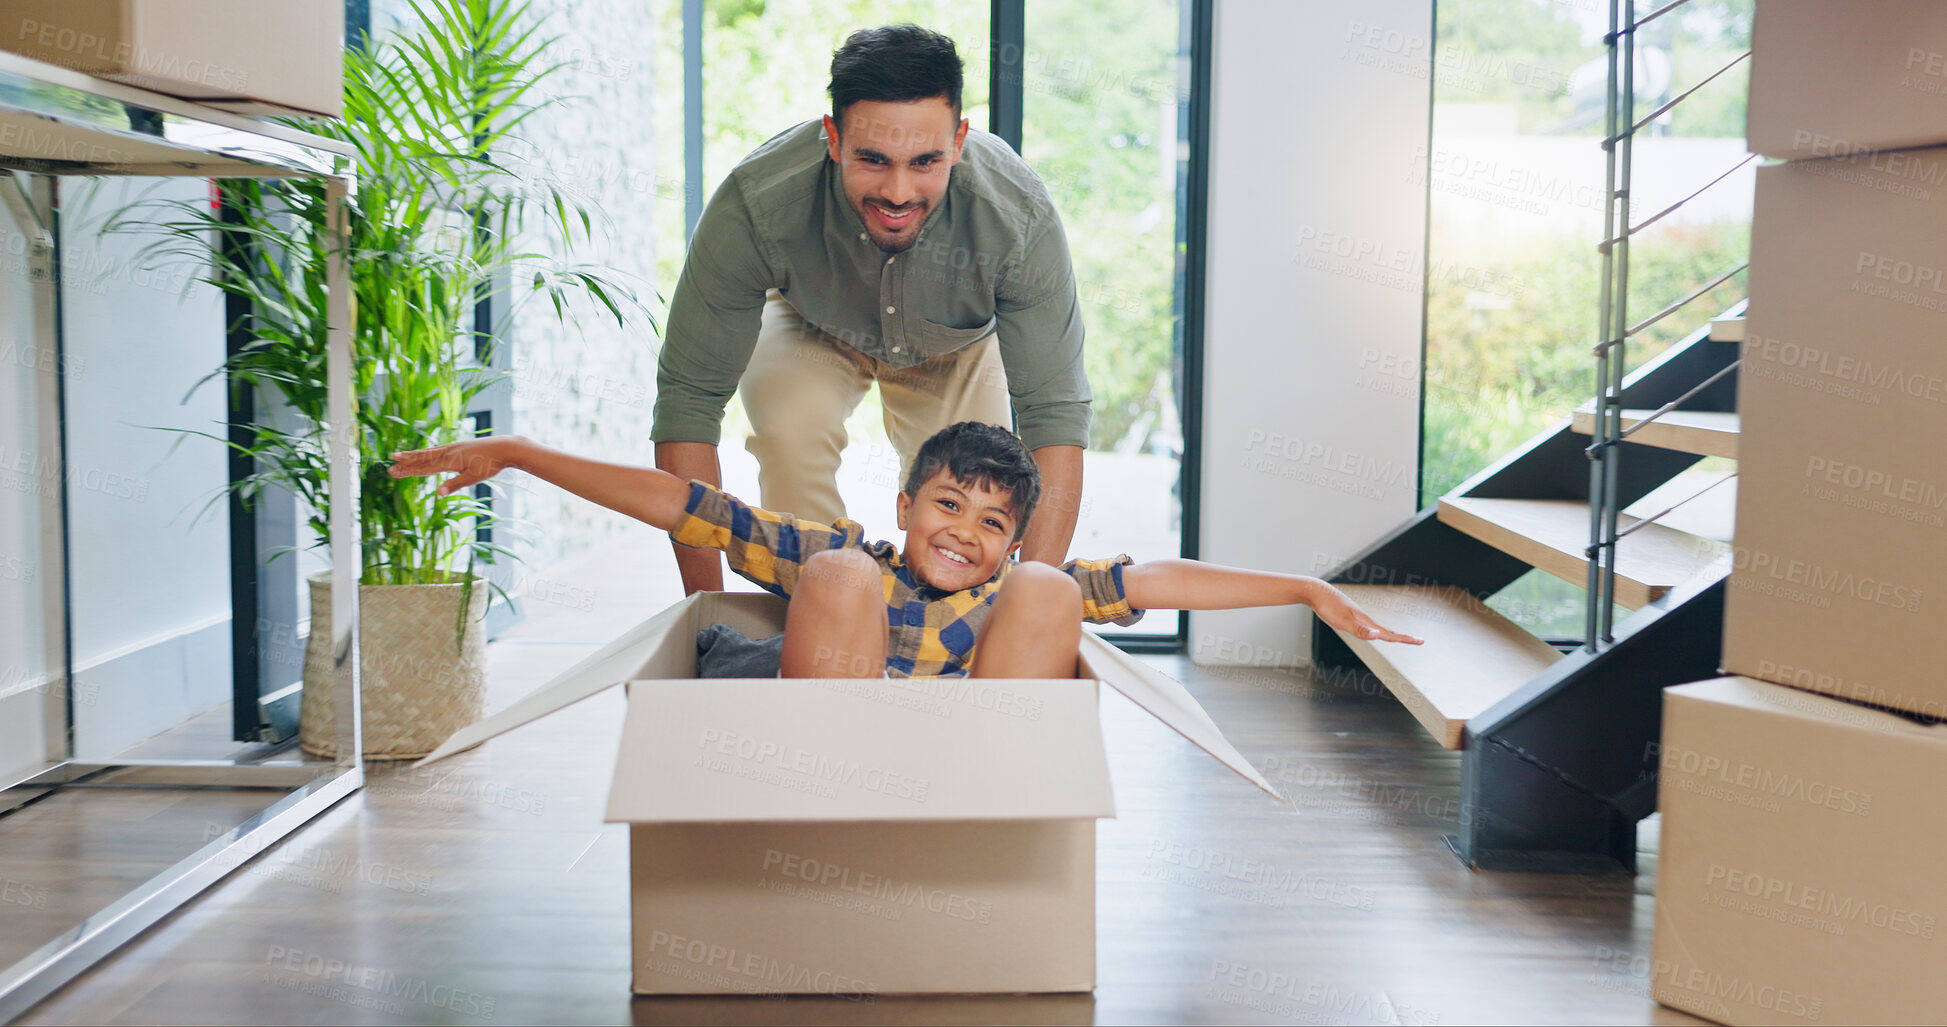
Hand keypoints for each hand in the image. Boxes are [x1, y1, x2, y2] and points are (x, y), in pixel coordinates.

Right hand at [388, 437, 519, 496]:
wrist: (505, 447)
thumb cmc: (491, 464)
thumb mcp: (473, 478)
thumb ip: (454, 485)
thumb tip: (438, 494)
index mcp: (450, 460)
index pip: (424, 468)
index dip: (408, 471)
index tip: (393, 472)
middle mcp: (448, 451)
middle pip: (422, 458)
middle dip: (405, 463)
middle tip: (389, 465)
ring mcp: (453, 447)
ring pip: (428, 452)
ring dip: (412, 455)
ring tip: (398, 455)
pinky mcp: (458, 446)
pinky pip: (436, 449)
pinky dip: (425, 452)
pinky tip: (423, 454)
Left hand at [1308, 582, 1423, 644]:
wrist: (1317, 592)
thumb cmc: (1328, 607)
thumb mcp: (1343, 622)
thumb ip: (1360, 630)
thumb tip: (1377, 636)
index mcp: (1366, 622)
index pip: (1390, 634)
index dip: (1405, 638)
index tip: (1421, 641)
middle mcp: (1365, 618)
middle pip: (1388, 630)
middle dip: (1403, 637)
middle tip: (1418, 640)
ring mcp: (1358, 616)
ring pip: (1378, 627)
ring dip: (1391, 634)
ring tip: (1400, 638)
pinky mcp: (1350, 615)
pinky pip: (1368, 625)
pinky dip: (1376, 630)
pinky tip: (1373, 631)